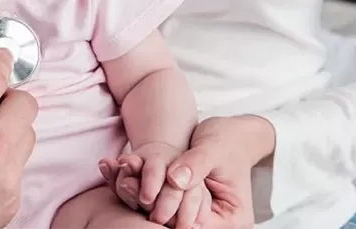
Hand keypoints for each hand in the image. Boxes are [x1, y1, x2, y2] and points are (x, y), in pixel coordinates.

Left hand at [101, 116, 272, 228]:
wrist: (233, 136)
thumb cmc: (227, 141)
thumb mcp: (212, 149)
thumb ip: (195, 164)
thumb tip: (175, 180)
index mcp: (232, 219)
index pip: (192, 225)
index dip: (167, 212)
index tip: (142, 195)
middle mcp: (218, 225)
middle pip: (179, 225)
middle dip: (152, 207)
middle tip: (124, 186)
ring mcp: (202, 218)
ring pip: (169, 217)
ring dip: (145, 201)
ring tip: (122, 182)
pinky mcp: (187, 207)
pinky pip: (166, 205)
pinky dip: (148, 193)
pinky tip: (127, 178)